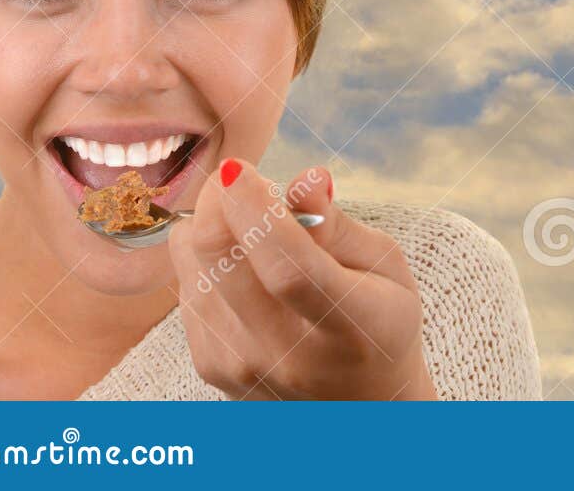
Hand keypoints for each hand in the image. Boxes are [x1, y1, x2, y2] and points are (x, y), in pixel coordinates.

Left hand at [168, 160, 436, 399]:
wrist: (359, 405)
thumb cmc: (379, 322)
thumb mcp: (386, 268)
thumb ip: (340, 226)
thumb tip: (306, 179)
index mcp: (349, 327)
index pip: (287, 269)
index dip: (255, 211)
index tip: (241, 168)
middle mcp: (287, 354)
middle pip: (218, 258)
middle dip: (218, 199)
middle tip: (241, 180)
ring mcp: (241, 365)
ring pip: (191, 263)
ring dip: (214, 228)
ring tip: (255, 236)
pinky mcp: (210, 367)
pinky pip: (187, 286)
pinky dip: (209, 263)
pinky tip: (246, 276)